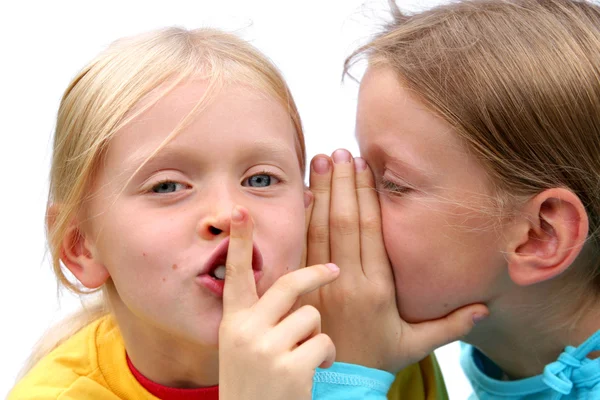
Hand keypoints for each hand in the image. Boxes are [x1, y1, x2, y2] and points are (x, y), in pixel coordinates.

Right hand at [219, 206, 339, 399]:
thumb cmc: (258, 382)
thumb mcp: (245, 346)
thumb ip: (260, 315)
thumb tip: (288, 282)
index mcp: (234, 322)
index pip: (237, 273)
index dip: (239, 241)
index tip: (239, 210)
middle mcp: (245, 330)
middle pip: (290, 285)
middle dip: (317, 276)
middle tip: (334, 272)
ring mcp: (265, 348)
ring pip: (312, 317)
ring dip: (317, 336)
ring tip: (305, 357)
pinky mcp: (289, 367)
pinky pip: (323, 343)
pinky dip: (325, 357)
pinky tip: (312, 374)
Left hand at [302, 150, 488, 372]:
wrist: (336, 383)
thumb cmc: (378, 359)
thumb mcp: (417, 345)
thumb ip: (450, 324)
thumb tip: (485, 308)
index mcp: (377, 289)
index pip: (370, 232)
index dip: (366, 197)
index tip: (364, 167)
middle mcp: (348, 281)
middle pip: (344, 223)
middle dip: (342, 184)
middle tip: (340, 152)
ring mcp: (321, 284)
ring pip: (320, 230)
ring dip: (320, 193)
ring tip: (320, 161)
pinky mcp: (303, 288)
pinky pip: (301, 248)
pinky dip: (303, 220)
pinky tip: (304, 195)